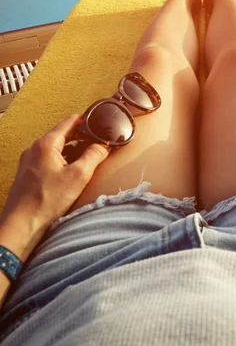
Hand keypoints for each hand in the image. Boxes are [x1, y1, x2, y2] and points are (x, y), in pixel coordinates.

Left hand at [1, 115, 109, 229]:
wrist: (21, 225)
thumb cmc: (47, 200)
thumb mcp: (78, 176)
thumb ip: (93, 156)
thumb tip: (103, 145)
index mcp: (46, 144)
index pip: (69, 122)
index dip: (87, 120)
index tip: (100, 123)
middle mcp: (35, 148)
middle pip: (62, 134)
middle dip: (81, 137)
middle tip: (98, 142)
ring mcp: (29, 161)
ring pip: (56, 147)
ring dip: (72, 150)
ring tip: (88, 157)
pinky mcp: (29, 173)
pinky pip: (48, 159)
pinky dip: (62, 160)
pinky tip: (71, 171)